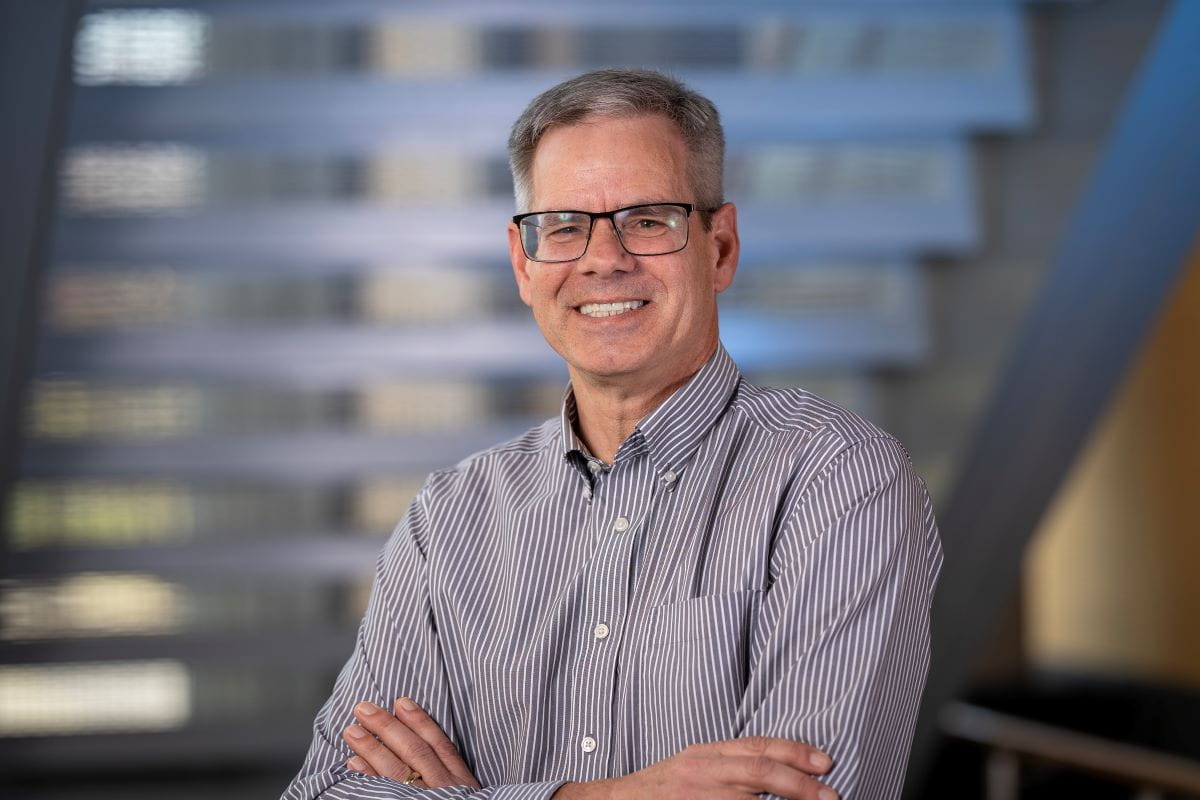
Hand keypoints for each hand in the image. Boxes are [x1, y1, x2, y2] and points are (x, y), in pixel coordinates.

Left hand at [343, 697, 480, 789]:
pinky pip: (385, 793)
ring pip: (397, 771)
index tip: (401, 701)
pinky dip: (368, 776)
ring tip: (351, 730)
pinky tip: (353, 763)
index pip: (440, 745)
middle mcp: (443, 790)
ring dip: (372, 748)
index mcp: (460, 781)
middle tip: (363, 708)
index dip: (420, 721)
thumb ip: (447, 769)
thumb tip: (419, 739)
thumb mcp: (464, 793)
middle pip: (415, 752)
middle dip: (388, 728)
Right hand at [554, 736, 837, 799]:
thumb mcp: (695, 766)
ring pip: (747, 799)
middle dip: (798, 784)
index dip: (794, 752)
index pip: (756, 747)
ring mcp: (694, 797)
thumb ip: (731, 765)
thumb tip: (782, 771)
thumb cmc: (661, 790)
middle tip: (830, 796)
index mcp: (705, 754)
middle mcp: (699, 772)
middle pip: (757, 771)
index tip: (825, 762)